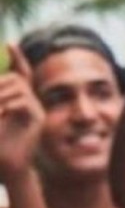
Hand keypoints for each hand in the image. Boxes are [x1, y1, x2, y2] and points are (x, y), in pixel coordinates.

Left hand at [0, 45, 45, 181]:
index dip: (18, 58)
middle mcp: (30, 101)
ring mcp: (35, 109)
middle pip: (16, 79)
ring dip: (0, 96)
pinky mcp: (37, 119)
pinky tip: (0, 116)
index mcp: (18, 99)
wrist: (5, 165)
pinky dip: (8, 105)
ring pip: (18, 88)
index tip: (10, 43)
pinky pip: (23, 102)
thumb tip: (0, 81)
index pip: (20, 73)